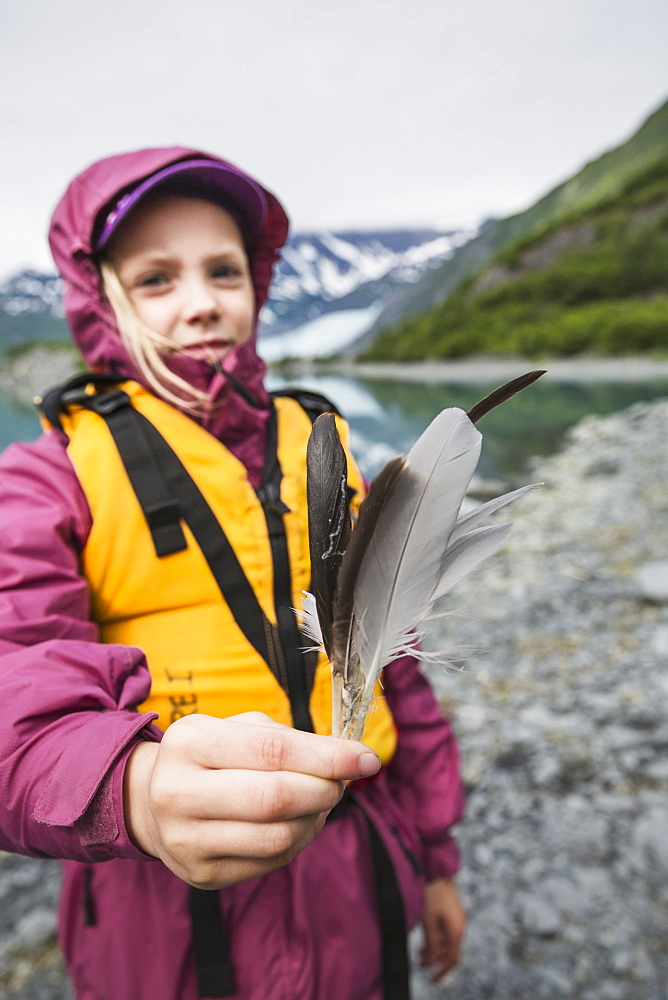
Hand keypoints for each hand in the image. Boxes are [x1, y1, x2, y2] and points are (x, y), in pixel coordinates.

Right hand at [123, 712, 379, 889]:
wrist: (152, 802)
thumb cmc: (210, 756)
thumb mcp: (236, 728)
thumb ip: (288, 739)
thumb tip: (348, 760)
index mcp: (188, 742)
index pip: (271, 751)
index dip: (327, 756)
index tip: (366, 758)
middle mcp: (178, 793)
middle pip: (275, 798)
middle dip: (325, 788)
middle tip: (344, 781)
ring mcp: (186, 840)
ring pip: (277, 836)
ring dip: (316, 817)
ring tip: (322, 799)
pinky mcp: (201, 875)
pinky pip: (270, 862)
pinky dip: (300, 840)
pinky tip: (301, 821)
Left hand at [420, 877, 466, 981]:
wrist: (437, 868)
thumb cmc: (432, 892)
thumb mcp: (428, 921)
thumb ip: (432, 943)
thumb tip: (433, 960)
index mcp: (456, 930)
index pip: (453, 959)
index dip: (443, 971)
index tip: (433, 979)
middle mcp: (460, 925)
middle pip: (450, 950)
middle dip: (435, 960)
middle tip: (420, 964)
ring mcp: (457, 917)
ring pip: (447, 940)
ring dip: (434, 948)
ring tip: (419, 951)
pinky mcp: (452, 910)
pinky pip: (446, 930)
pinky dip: (436, 937)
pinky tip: (425, 936)